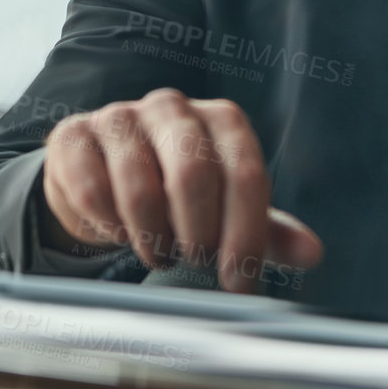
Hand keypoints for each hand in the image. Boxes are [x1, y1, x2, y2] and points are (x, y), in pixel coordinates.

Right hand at [40, 87, 323, 292]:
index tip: (238, 281)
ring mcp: (119, 117)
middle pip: (194, 174)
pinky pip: (94, 191)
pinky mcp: (74, 136)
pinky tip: (119, 233)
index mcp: (220, 119)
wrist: (101, 177)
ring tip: (158, 253)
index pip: (245, 174)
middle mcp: (172, 107)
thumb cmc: (175, 194)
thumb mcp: (226, 211)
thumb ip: (268, 231)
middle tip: (194, 262)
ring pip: (140, 188)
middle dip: (198, 235)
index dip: (244, 235)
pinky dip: (110, 227)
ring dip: (152, 239)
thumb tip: (314, 253)